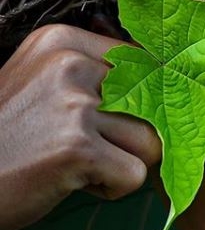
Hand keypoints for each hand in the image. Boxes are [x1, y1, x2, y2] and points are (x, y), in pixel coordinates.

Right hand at [0, 24, 161, 229]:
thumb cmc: (12, 138)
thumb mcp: (43, 81)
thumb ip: (95, 71)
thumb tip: (164, 71)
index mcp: (61, 41)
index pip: (143, 62)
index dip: (137, 98)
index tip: (101, 116)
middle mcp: (69, 64)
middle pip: (153, 100)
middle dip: (130, 133)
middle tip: (86, 144)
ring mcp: (74, 104)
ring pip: (151, 140)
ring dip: (121, 161)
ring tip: (77, 162)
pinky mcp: (78, 148)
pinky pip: (135, 174)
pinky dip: (111, 188)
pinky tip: (71, 181)